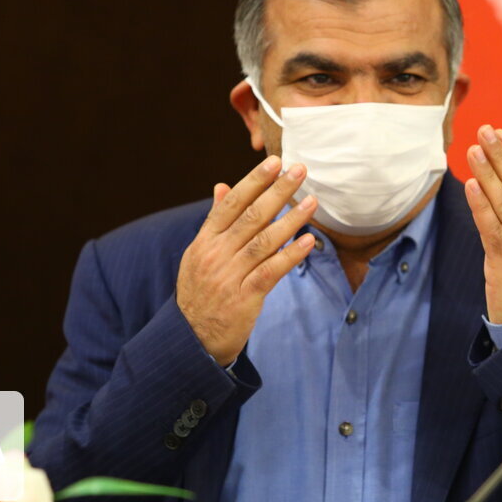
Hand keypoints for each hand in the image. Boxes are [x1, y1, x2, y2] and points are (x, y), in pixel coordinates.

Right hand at [177, 155, 317, 364]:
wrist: (190, 339)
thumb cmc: (200, 292)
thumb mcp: (199, 254)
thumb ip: (214, 221)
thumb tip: (222, 186)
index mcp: (205, 241)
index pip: (231, 204)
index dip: (253, 181)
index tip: (273, 162)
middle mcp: (216, 254)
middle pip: (251, 216)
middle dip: (277, 191)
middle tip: (299, 170)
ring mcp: (230, 276)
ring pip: (264, 241)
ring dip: (291, 219)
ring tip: (312, 202)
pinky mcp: (245, 298)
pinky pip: (271, 271)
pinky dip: (291, 255)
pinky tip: (309, 241)